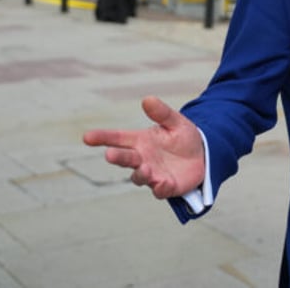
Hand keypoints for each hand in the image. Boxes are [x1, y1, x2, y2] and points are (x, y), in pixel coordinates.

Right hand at [83, 96, 204, 198]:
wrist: (202, 155)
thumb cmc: (183, 137)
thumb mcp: (175, 122)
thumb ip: (162, 113)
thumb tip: (147, 99)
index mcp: (140, 141)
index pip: (117, 138)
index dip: (102, 137)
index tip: (87, 137)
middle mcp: (142, 158)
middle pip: (125, 158)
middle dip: (117, 157)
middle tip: (110, 154)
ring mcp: (153, 174)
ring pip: (139, 177)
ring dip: (140, 174)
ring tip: (144, 168)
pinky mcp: (167, 186)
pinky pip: (160, 190)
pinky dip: (160, 188)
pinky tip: (163, 182)